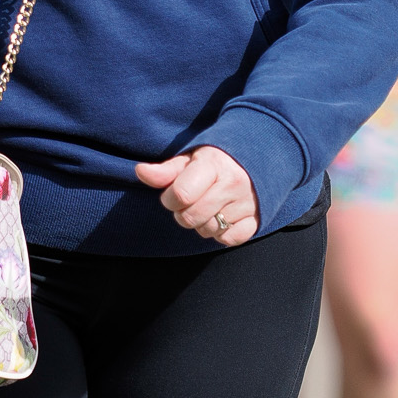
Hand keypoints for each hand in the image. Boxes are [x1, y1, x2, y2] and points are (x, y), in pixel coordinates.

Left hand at [136, 144, 260, 244]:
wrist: (255, 160)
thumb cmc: (215, 162)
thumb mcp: (190, 159)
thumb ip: (165, 170)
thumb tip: (140, 172)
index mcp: (214, 165)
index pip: (181, 195)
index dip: (170, 199)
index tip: (174, 194)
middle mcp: (233, 184)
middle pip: (191, 217)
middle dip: (183, 214)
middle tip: (191, 202)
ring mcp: (247, 203)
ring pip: (208, 230)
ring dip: (202, 224)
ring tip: (207, 208)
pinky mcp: (256, 219)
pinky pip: (229, 239)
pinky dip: (221, 234)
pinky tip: (222, 218)